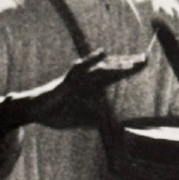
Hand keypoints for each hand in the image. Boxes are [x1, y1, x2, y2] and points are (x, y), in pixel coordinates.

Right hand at [0, 49, 148, 133]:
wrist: (32, 109)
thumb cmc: (56, 111)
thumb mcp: (79, 119)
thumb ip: (94, 120)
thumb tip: (109, 127)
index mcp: (90, 88)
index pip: (114, 76)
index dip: (129, 69)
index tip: (145, 62)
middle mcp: (85, 80)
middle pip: (110, 70)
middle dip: (127, 64)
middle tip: (146, 57)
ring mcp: (76, 80)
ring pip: (98, 71)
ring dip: (114, 66)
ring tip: (131, 62)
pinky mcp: (64, 84)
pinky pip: (78, 71)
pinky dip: (90, 62)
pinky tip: (101, 53)